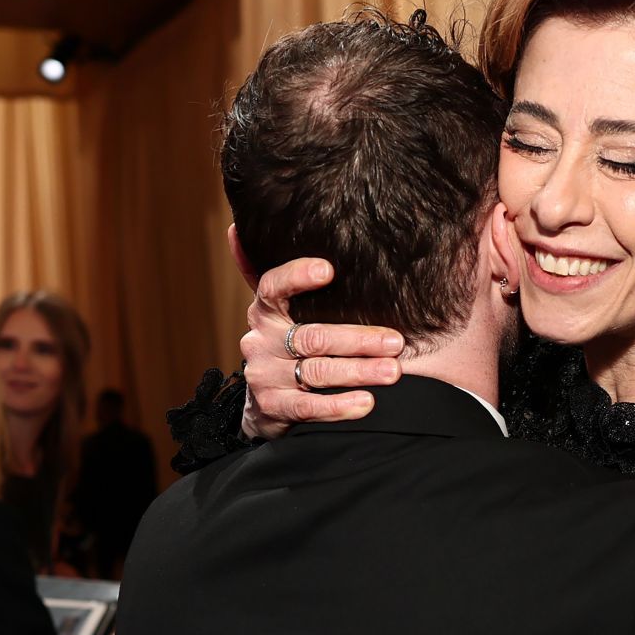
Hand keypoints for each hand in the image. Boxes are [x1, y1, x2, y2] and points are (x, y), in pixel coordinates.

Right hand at [240, 258, 404, 439]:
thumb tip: (238, 227)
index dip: (297, 277)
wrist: (267, 403)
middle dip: (358, 339)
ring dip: (358, 371)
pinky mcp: (273, 407)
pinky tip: (367, 402)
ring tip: (393, 371)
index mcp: (265, 311)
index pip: (273, 287)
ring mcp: (264, 375)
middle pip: (312, 336)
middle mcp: (260, 340)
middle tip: (396, 341)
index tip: (328, 270)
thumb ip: (281, 279)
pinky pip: (309, 407)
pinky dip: (339, 406)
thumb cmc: (289, 347)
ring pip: (316, 371)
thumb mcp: (283, 312)